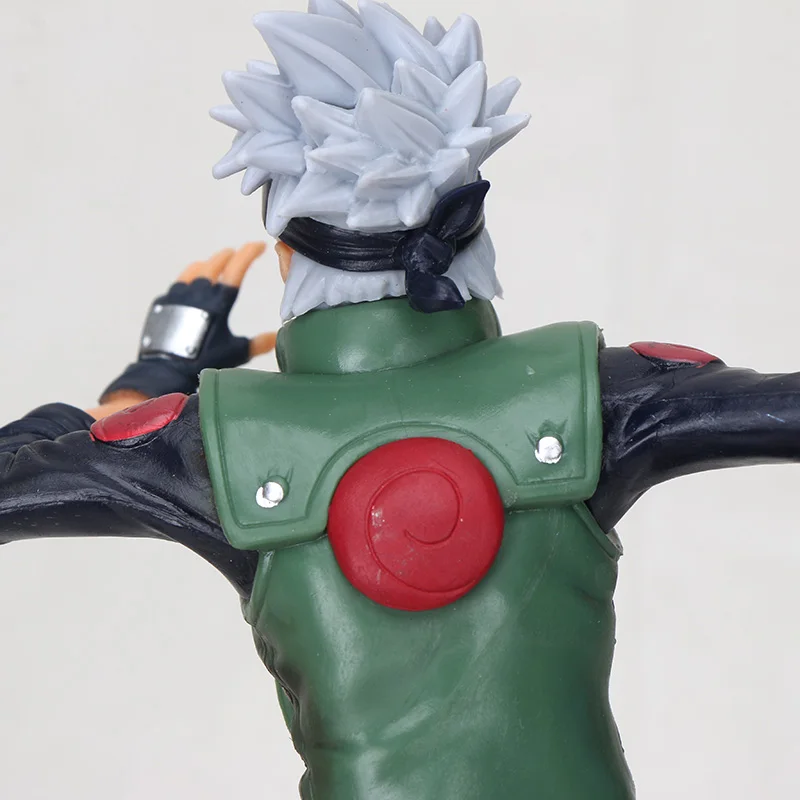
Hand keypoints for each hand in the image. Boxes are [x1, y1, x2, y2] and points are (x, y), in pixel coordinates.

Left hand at [92, 243, 275, 417]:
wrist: (165, 368)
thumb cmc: (203, 360)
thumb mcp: (236, 352)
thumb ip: (258, 343)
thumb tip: (277, 337)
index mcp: (219, 300)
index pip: (237, 268)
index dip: (249, 253)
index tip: (259, 246)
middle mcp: (198, 291)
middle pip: (215, 263)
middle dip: (229, 256)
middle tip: (237, 254)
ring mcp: (178, 294)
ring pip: (195, 270)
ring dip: (208, 265)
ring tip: (214, 266)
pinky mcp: (163, 302)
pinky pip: (179, 284)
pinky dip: (190, 280)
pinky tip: (192, 287)